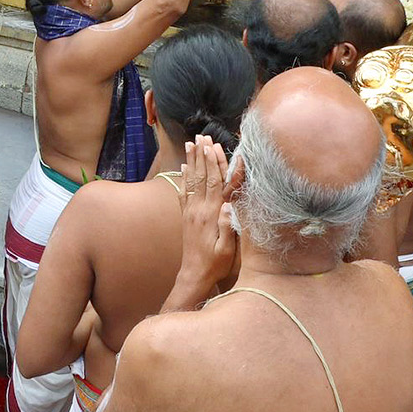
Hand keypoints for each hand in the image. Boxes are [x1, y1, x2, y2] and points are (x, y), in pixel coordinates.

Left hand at [174, 135, 236, 287]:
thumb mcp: (227, 250)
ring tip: (191, 143)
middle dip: (202, 155)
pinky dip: (184, 178)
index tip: (214, 146)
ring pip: (192, 181)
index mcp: (211, 215)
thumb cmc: (215, 264)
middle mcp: (198, 209)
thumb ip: (228, 227)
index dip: (215, 164)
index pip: (215, 183)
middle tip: (202, 136)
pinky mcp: (186, 216)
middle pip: (202, 176)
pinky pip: (184, 193)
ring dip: (192, 161)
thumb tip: (229, 205)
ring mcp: (190, 212)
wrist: (193, 275)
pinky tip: (184, 168)